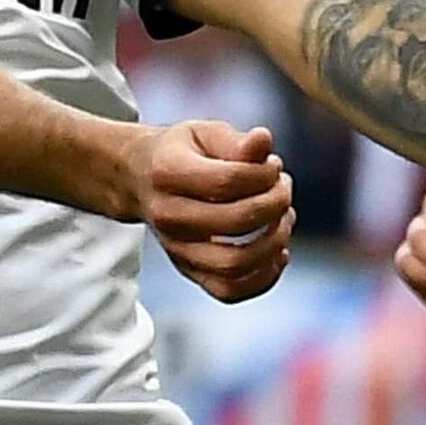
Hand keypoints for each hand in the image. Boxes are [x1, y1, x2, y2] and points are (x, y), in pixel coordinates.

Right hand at [139, 120, 292, 302]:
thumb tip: (264, 141)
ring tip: (283, 218)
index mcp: (167, 173)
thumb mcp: (205, 133)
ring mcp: (176, 248)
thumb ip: (236, 141)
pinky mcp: (188, 270)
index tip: (273, 166)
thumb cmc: (182, 153)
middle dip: (275, 204)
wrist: (141, 179)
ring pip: (233, 265)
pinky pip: (229, 291)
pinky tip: (279, 253)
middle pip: (235, 222)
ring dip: (274, 242)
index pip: (229, 181)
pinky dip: (263, 278)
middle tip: (283, 189)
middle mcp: (167, 215)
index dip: (265, 174)